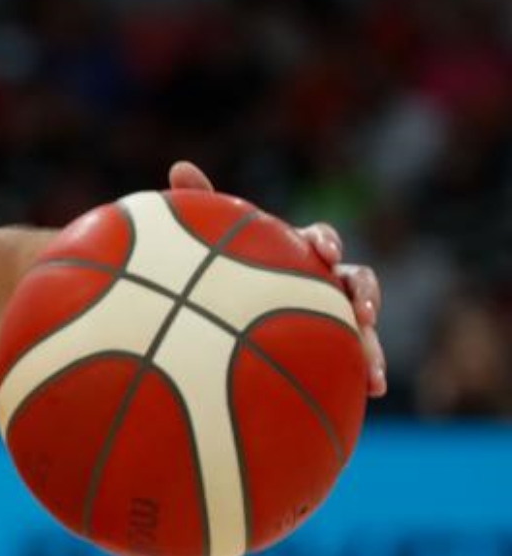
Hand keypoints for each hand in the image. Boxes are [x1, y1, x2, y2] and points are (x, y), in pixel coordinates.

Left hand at [169, 161, 386, 396]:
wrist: (222, 328)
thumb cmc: (220, 275)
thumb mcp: (209, 247)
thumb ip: (202, 207)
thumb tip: (180, 165)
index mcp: (296, 254)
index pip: (319, 240)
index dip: (325, 242)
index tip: (324, 252)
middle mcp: (322, 283)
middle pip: (356, 280)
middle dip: (364, 292)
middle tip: (362, 310)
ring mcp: (333, 317)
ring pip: (366, 324)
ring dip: (375, 339)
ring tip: (375, 364)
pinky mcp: (337, 349)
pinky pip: (359, 359)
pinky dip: (371, 370)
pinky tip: (375, 390)